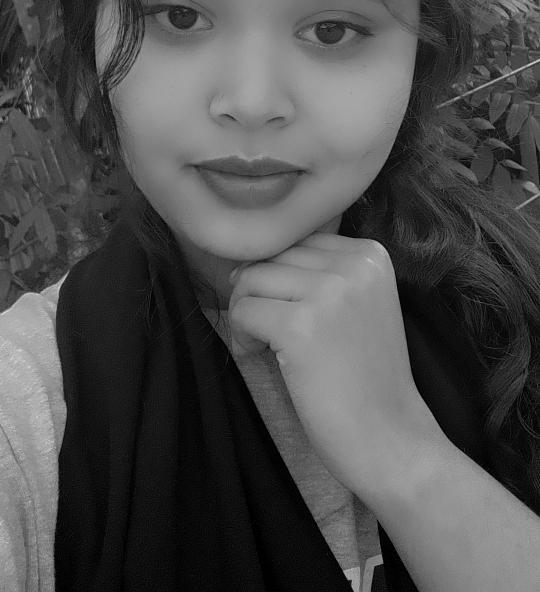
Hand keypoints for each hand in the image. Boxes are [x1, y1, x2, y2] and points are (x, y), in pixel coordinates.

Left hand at [228, 232, 443, 504]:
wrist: (391, 438)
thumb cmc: (366, 377)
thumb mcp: (358, 304)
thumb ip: (319, 273)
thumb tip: (246, 261)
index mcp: (370, 253)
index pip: (297, 241)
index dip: (281, 278)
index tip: (289, 315)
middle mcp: (353, 264)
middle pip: (272, 256)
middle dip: (259, 294)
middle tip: (269, 335)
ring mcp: (329, 292)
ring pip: (251, 279)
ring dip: (245, 314)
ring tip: (264, 347)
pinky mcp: (301, 325)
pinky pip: (242, 310)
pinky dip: (240, 336)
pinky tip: (258, 357)